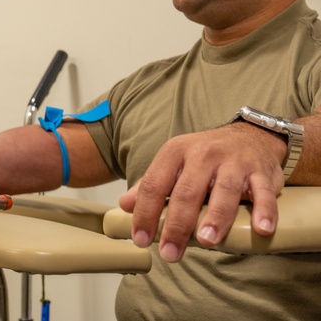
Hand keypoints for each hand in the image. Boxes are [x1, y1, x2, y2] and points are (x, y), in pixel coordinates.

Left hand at [119, 123, 285, 261]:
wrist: (248, 136)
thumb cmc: (204, 157)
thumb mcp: (173, 163)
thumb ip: (150, 184)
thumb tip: (124, 205)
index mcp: (175, 152)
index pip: (154, 185)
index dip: (144, 213)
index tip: (141, 240)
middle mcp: (203, 154)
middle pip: (186, 192)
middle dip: (176, 225)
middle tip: (170, 253)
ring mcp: (233, 162)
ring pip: (223, 191)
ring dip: (215, 218)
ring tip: (206, 241)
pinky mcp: (261, 172)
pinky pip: (263, 192)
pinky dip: (264, 210)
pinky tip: (261, 228)